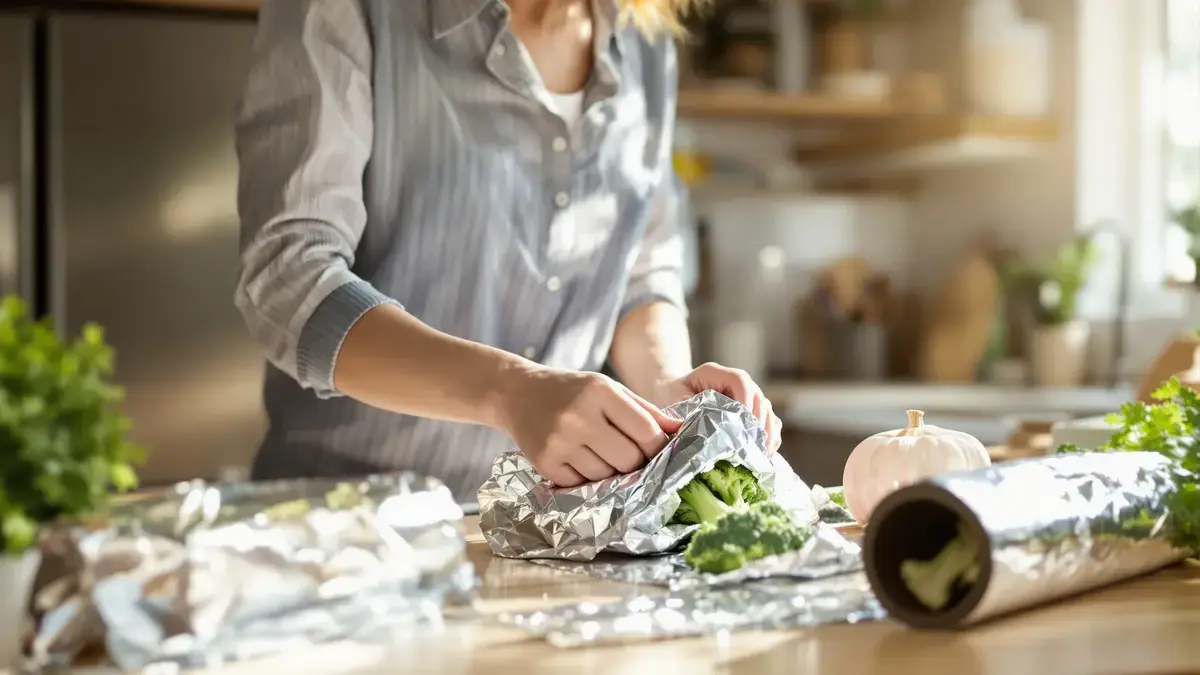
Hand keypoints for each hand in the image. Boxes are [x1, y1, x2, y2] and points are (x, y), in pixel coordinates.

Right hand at [497, 366, 683, 487]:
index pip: (645, 431)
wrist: (517, 394)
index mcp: (600, 392)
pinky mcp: (545, 463)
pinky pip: (582, 484)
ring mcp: (559, 442)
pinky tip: (580, 459)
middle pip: (629, 459)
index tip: (656, 448)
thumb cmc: (572, 390)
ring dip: (610, 471)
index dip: (657, 445)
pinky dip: (587, 477)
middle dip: (635, 461)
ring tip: (600, 453)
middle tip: (628, 453)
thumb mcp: (609, 389)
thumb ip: (645, 410)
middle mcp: (578, 416)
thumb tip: (681, 431)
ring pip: (606, 476)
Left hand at [652, 362, 781, 454]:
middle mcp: (735, 382)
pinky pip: (768, 421)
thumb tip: (706, 436)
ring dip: (768, 432)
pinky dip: (770, 436)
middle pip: (758, 398)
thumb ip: (687, 413)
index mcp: (715, 373)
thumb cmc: (670, 397)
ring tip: (764, 455)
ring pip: (767, 410)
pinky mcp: (750, 410)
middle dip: (759, 424)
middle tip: (756, 448)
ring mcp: (746, 395)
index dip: (745, 401)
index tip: (743, 425)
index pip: (740, 381)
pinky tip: (765, 454)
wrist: (671, 393)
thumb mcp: (673, 402)